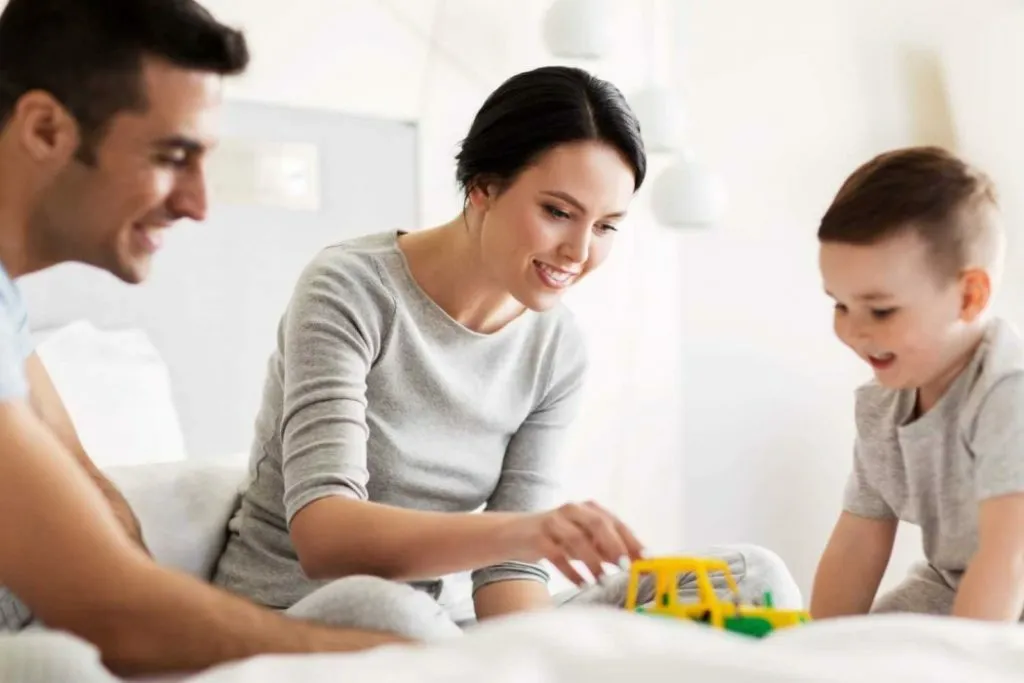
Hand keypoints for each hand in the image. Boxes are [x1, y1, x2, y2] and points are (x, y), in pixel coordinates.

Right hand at [515, 501, 644, 585]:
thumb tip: (633, 563)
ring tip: (603, 580)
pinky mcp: (537, 536)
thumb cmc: (555, 539)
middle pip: (597, 524)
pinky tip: (581, 583)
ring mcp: (553, 521)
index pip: (615, 522)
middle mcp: (572, 510)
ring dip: (593, 561)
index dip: (631, 540)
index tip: (646, 558)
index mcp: (587, 509)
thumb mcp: (582, 541)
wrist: (513, 534)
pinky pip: (556, 554)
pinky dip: (571, 570)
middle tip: (625, 566)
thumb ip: (604, 549)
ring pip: (577, 538)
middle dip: (614, 545)